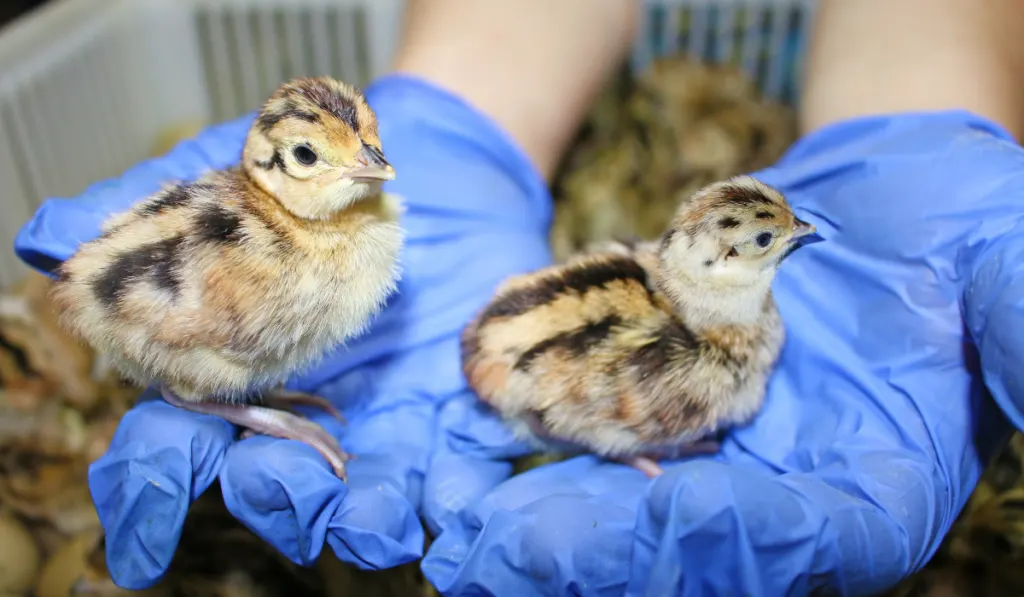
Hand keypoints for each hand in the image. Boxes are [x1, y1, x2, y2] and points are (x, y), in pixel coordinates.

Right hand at [13, 75, 553, 588]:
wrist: (429, 166)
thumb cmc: (315, 174)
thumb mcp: (229, 177)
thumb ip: (148, 211)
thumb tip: (47, 239)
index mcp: (241, 372)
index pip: (180, 442)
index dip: (154, 492)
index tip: (138, 544)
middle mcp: (308, 420)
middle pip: (276, 493)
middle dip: (278, 504)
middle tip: (290, 487)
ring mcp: (387, 429)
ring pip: (374, 509)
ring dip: (370, 525)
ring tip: (377, 519)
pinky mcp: (465, 422)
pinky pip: (475, 484)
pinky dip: (479, 516)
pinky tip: (473, 529)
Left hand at [418, 110, 1023, 595]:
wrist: (884, 197)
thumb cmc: (964, 227)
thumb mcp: (1009, 260)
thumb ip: (1022, 322)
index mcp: (872, 492)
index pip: (793, 536)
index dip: (710, 538)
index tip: (628, 523)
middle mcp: (786, 498)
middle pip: (685, 549)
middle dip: (591, 555)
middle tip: (493, 556)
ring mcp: (720, 463)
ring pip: (625, 514)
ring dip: (543, 531)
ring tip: (459, 537)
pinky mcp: (667, 414)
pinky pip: (597, 446)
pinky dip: (537, 458)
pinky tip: (470, 463)